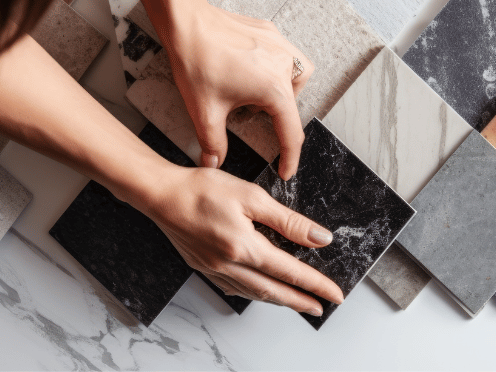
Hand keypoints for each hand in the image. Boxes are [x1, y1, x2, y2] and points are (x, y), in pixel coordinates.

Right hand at [138, 166, 344, 313]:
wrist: (160, 193)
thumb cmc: (201, 189)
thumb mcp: (251, 196)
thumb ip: (287, 221)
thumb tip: (318, 238)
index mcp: (245, 247)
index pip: (291, 272)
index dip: (316, 284)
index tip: (335, 294)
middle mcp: (230, 265)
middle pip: (274, 291)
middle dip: (300, 301)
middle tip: (320, 308)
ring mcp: (214, 269)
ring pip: (254, 292)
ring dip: (279, 299)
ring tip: (296, 302)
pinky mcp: (203, 267)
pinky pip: (234, 288)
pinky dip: (253, 293)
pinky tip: (259, 291)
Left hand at [156, 0, 314, 179]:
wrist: (186, 21)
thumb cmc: (197, 60)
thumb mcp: (204, 111)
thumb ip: (214, 143)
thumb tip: (214, 163)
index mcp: (273, 89)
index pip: (291, 133)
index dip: (289, 157)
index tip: (285, 171)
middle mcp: (284, 65)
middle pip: (294, 104)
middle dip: (276, 118)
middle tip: (248, 117)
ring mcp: (279, 44)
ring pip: (297, 76)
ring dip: (282, 92)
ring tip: (256, 95)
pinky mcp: (270, 32)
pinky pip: (285, 55)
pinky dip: (276, 69)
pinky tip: (252, 72)